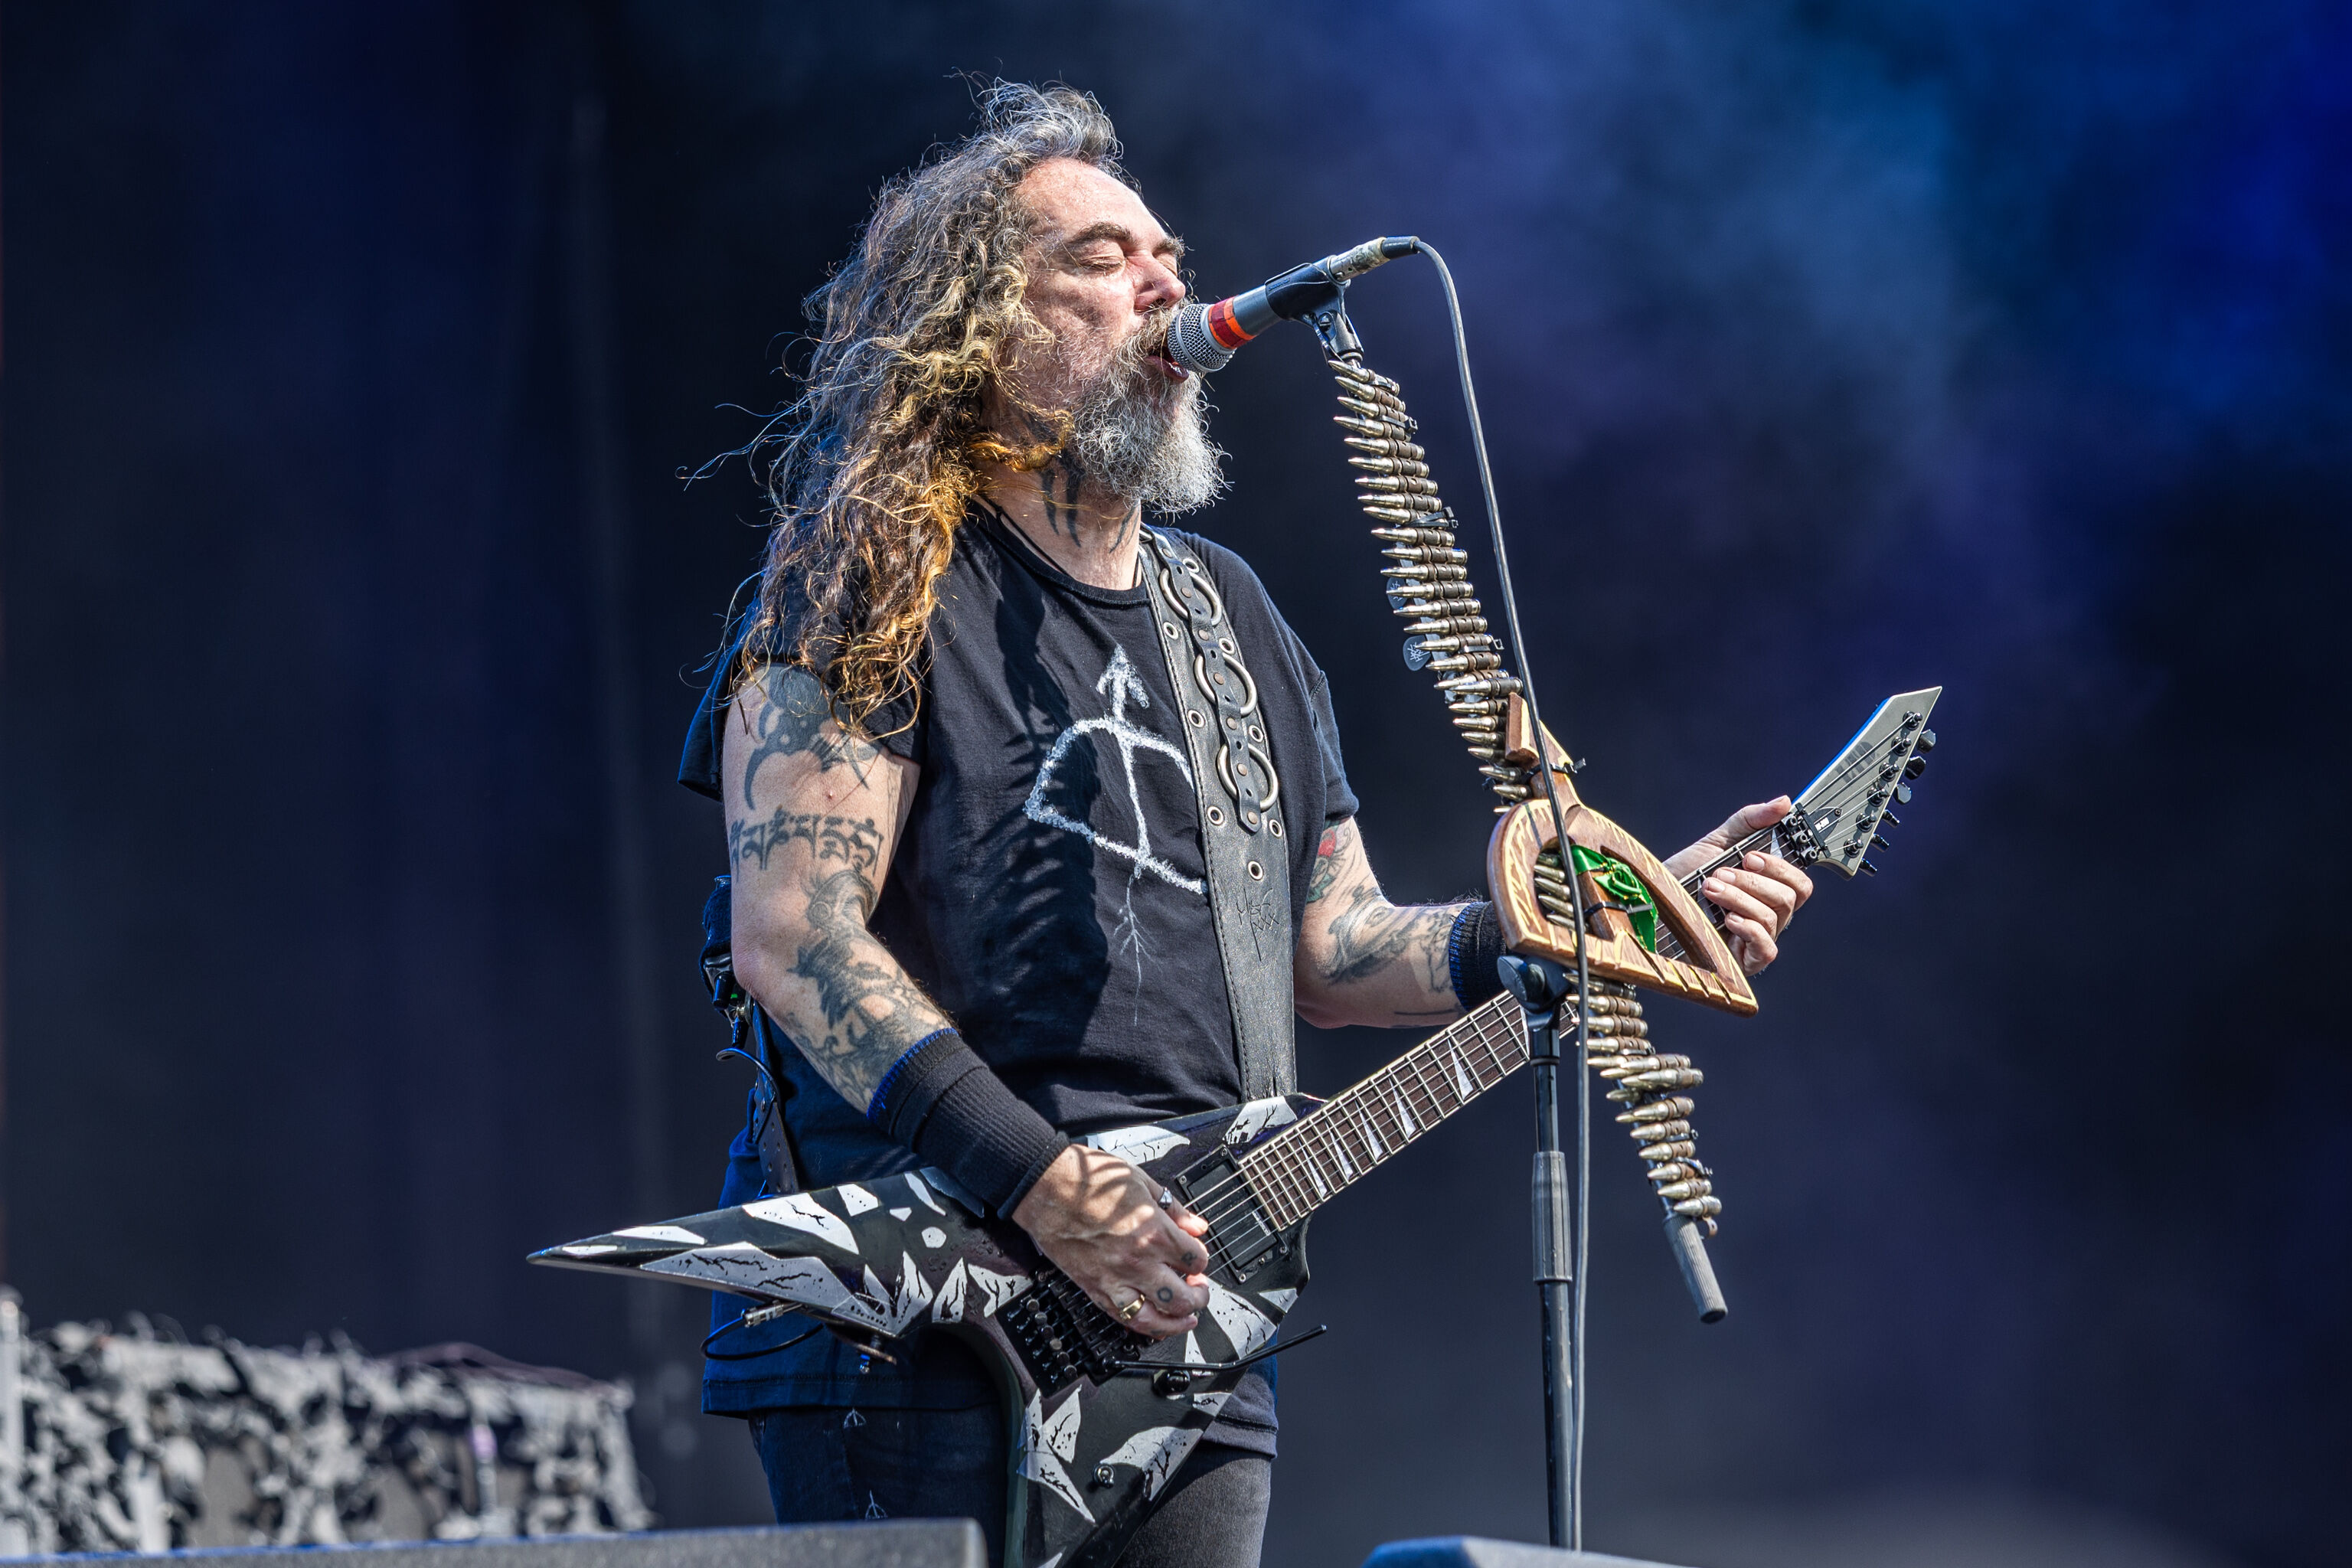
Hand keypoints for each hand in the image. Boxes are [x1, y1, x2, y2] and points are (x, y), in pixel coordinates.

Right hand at [1011, 1144, 1210, 1338]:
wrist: (1046, 1186)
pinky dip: (1144, 1327)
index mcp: (1154, 1231)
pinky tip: (1155, 1324)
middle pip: (1183, 1297)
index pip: (1196, 1259)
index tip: (1197, 1257)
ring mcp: (1115, 1279)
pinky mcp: (1094, 1289)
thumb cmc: (1088, 1179)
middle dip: (1198, 1296)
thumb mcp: (1141, 1182)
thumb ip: (1174, 1209)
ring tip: (1187, 1317)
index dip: (1202, 1260)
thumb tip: (1196, 1226)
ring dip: (1177, 1322)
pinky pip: (1124, 1318)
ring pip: (1156, 1319)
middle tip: (1198, 1287)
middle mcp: (1138, 1261)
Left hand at [1664, 797, 1813, 975]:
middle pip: (1789, 898)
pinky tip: (1726, 919)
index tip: (1750, 856)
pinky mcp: (1745, 960)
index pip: (1798, 882)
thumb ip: (1750, 821)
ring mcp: (1757, 938)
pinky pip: (1767, 948)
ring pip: (1772, 918)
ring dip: (1739, 898)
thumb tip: (1783, 803)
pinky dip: (1748, 929)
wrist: (1651, 904)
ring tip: (1710, 888)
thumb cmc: (1683, 878)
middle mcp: (1767, 914)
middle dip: (1752, 882)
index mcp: (1766, 889)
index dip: (1781, 868)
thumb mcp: (1716, 843)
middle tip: (1720, 874)